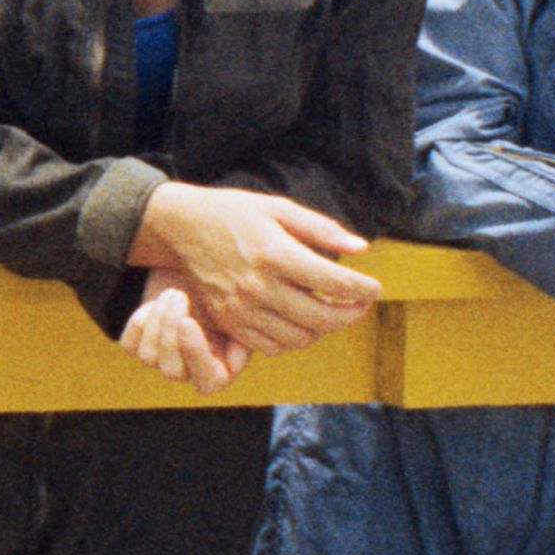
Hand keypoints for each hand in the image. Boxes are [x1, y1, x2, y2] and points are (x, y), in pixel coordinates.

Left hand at [119, 268, 250, 394]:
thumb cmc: (224, 289)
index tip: (188, 322)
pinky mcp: (139, 347)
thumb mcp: (240, 307)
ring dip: (158, 320)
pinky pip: (130, 346)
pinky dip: (140, 321)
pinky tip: (157, 302)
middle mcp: (190, 371)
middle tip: (179, 295)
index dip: (195, 354)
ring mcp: (162, 361)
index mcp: (220, 370)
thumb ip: (248, 328)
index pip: (208, 381)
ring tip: (173, 293)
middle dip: (171, 331)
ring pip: (149, 357)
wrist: (192, 271)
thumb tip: (245, 347)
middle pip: (172, 371)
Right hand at [130, 182, 379, 355]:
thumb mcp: (278, 207)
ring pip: (300, 337)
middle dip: (351, 314)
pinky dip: (293, 338)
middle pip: (322, 317)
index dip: (363, 289)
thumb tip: (361, 248)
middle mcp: (258, 286)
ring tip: (330, 311)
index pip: (335, 282)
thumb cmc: (233, 213)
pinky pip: (271, 346)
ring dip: (323, 328)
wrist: (180, 227)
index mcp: (274, 253)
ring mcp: (241, 308)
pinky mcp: (229, 321)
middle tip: (360, 304)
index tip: (374, 288)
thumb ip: (321, 229)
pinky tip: (299, 320)